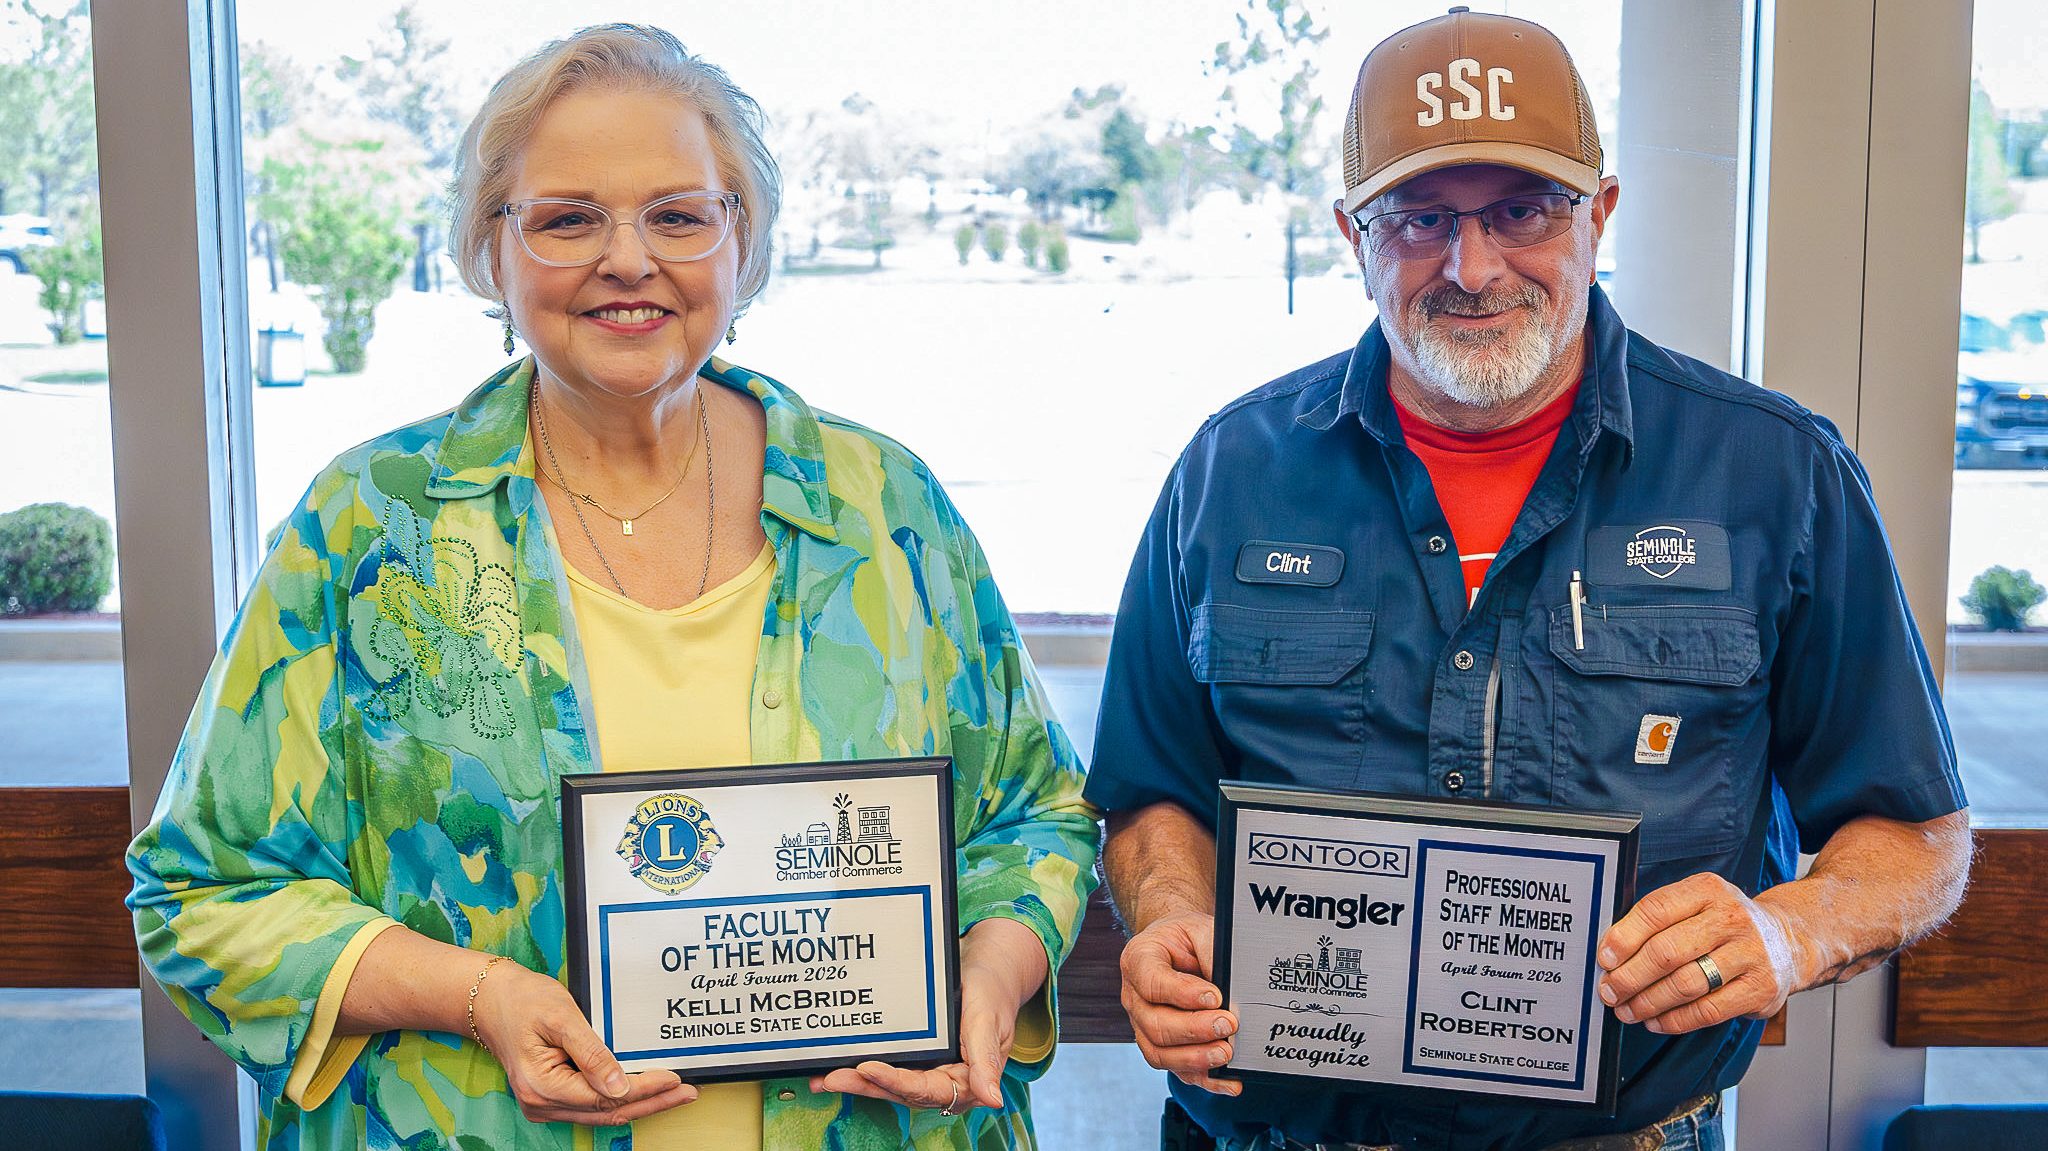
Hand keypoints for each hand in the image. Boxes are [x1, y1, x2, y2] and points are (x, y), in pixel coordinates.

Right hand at [472, 960, 697, 1125]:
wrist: (491, 999)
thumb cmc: (523, 1000)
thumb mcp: (562, 1017)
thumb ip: (592, 1054)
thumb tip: (620, 1087)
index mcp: (542, 1085)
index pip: (605, 1097)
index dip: (644, 1090)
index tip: (674, 1079)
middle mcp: (541, 1103)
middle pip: (608, 1113)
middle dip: (651, 1103)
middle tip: (687, 1092)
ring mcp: (544, 1104)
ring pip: (602, 1114)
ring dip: (640, 1105)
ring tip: (675, 1094)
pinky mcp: (550, 1097)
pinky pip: (591, 1106)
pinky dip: (620, 1100)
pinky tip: (645, 1092)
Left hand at [810, 918, 1047, 1113]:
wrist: (986, 971)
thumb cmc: (991, 994)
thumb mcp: (989, 1023)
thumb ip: (986, 1063)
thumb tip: (992, 1099)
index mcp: (965, 1081)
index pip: (925, 1089)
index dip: (894, 1081)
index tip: (868, 1069)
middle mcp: (942, 1081)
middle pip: (899, 1091)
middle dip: (865, 1086)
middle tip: (833, 1077)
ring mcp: (926, 1070)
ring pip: (888, 1083)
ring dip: (857, 1082)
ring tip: (824, 1077)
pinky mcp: (915, 1058)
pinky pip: (886, 1065)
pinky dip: (860, 1068)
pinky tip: (832, 1067)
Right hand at [1119, 909, 1238, 1094]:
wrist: (1176, 946)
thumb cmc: (1186, 937)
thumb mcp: (1200, 929)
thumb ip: (1212, 952)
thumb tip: (1230, 989)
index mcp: (1138, 960)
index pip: (1151, 982)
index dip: (1182, 994)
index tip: (1214, 997)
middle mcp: (1134, 996)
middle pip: (1154, 1024)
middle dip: (1194, 1030)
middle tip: (1227, 1025)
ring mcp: (1143, 1024)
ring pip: (1159, 1053)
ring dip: (1195, 1058)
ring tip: (1226, 1053)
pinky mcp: (1160, 1045)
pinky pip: (1176, 1070)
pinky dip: (1203, 1079)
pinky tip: (1228, 1081)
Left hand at [1596, 872, 1803, 1034]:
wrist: (1789, 941)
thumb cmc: (1726, 925)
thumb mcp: (1698, 903)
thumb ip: (1659, 918)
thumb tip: (1611, 951)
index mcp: (1708, 890)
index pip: (1656, 910)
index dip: (1624, 937)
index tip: (1605, 959)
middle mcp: (1731, 919)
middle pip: (1667, 951)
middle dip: (1630, 976)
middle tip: (1610, 991)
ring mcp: (1750, 954)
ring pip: (1685, 984)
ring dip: (1648, 1002)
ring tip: (1628, 1010)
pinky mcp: (1760, 989)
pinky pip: (1708, 1011)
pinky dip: (1675, 1020)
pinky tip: (1656, 1021)